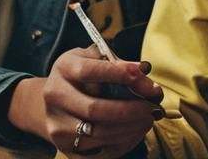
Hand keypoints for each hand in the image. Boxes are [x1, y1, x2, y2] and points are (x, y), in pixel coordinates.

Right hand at [10, 47, 162, 158]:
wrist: (53, 101)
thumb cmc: (81, 75)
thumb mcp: (94, 58)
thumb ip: (119, 63)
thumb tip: (145, 71)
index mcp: (64, 68)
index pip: (90, 71)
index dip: (118, 73)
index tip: (143, 74)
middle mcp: (55, 97)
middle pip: (95, 109)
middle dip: (130, 109)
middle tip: (153, 106)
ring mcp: (58, 127)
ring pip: (99, 133)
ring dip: (130, 128)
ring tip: (149, 118)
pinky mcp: (65, 149)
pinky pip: (99, 153)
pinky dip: (123, 143)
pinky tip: (135, 131)